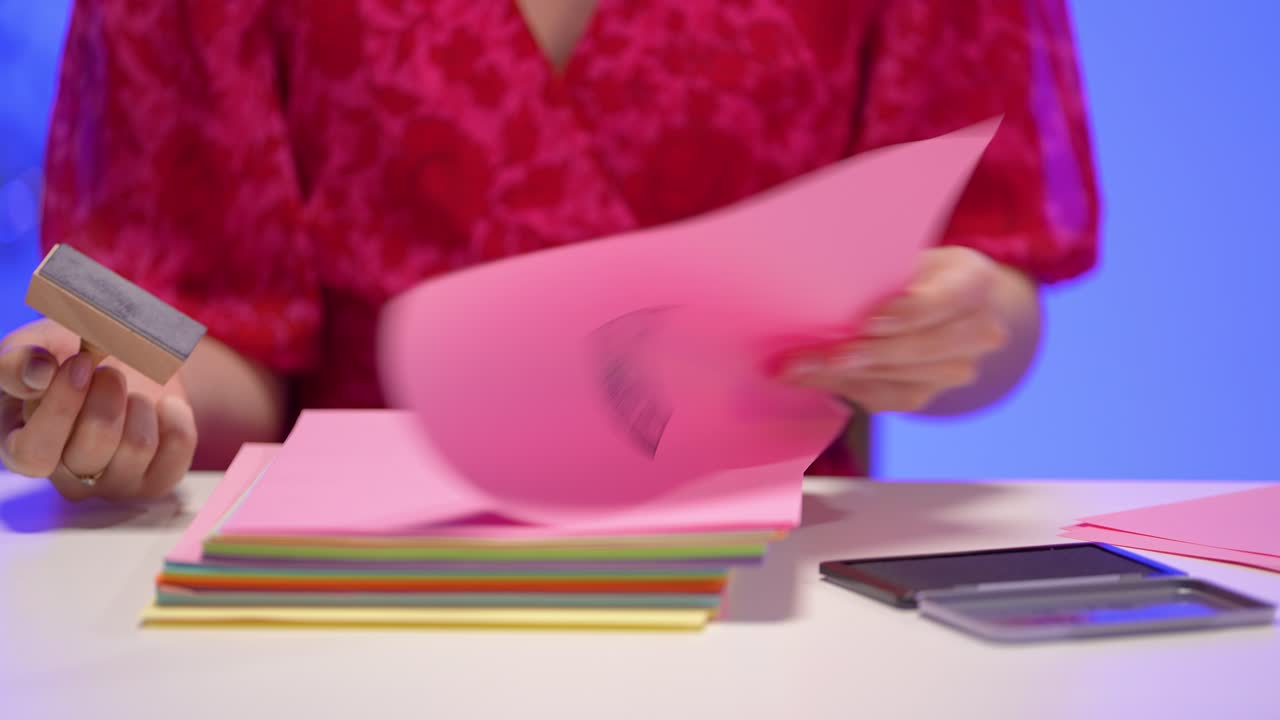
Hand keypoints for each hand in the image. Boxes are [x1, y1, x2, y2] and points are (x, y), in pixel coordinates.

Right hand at [0, 318, 196, 500]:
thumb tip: (36, 374)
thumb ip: (18, 360)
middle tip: (110, 372)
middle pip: (92, 447)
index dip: (60, 408)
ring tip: (132, 390)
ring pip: (136, 448)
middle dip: (106, 397)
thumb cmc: (71, 358)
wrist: (127, 363)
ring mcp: (112, 483)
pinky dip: (176, 416)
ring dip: (139, 405)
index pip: (33, 454)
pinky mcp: (155, 480)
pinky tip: (163, 404)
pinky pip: (177, 450)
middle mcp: (65, 475)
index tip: (80, 363)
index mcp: (22, 447)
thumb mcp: (38, 348)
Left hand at [779, 246, 1017, 412]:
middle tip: (819, 355)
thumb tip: (822, 290)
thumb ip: (880, 274)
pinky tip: (812, 377)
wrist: (945, 306)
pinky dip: (846, 387)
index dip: (908, 314)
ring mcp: (958, 368)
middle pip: (924, 348)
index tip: (868, 322)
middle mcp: (978, 331)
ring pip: (903, 379)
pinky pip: (888, 397)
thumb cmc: (913, 272)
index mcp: (974, 283)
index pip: (947, 300)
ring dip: (846, 375)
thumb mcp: (907, 257)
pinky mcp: (929, 394)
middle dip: (868, 353)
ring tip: (799, 368)